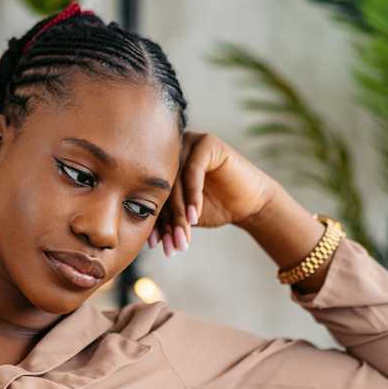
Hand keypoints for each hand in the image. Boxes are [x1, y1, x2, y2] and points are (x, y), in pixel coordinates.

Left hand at [148, 131, 277, 255]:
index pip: (153, 195)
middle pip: (162, 188)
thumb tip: (139, 237)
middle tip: (173, 245)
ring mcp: (189, 143)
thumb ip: (162, 219)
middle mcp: (172, 151)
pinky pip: (193, 171)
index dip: (154, 221)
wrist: (248, 204)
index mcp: (161, 165)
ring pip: (176, 182)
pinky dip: (193, 196)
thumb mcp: (182, 217)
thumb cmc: (214, 209)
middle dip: (167, 221)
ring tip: (184, 236)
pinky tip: (195, 217)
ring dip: (179, 213)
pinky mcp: (206, 143)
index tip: (154, 245)